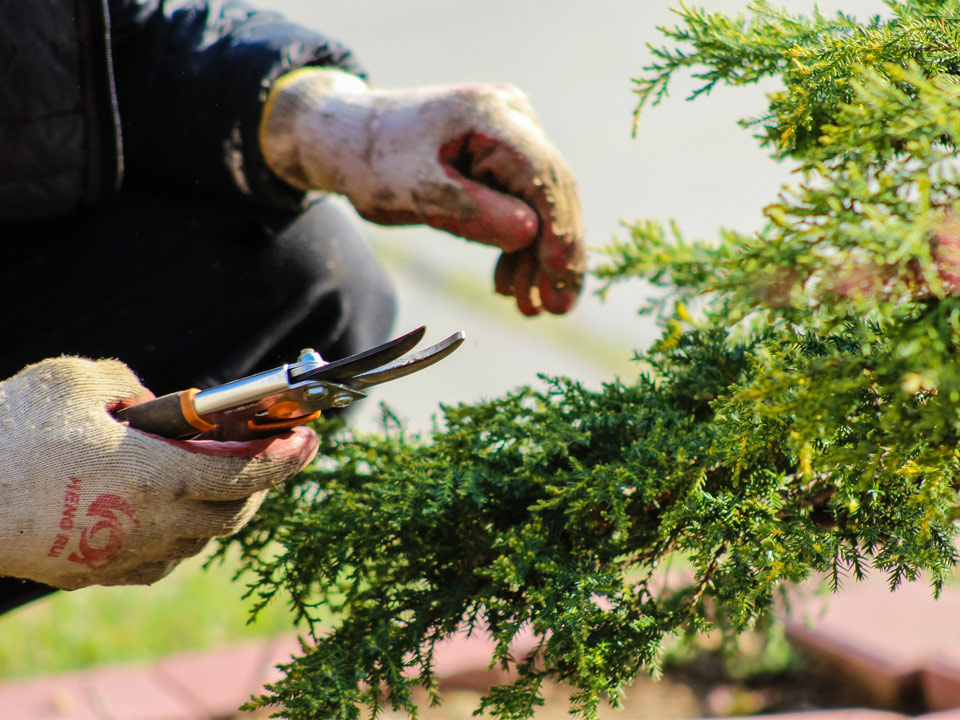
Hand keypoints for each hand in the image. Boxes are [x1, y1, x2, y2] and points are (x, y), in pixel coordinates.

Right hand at [0, 357, 317, 588]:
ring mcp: (123, 555)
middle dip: (260, 485)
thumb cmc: (12, 431)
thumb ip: (133, 385)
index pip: (247, 473)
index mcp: (159, 476)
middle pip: (234, 514)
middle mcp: (152, 524)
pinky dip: (179, 536)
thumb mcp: (79, 380)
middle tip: (268, 456)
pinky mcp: (93, 573)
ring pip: (198, 541)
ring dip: (219, 511)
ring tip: (219, 479)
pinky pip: (159, 559)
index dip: (287, 458)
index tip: (312, 440)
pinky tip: (168, 512)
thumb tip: (158, 404)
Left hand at [260, 69, 584, 315]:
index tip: (561, 279)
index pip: (542, 175)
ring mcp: (512, 134)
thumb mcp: (415, 192)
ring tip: (529, 307)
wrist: (348, 139)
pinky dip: (518, 245)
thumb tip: (531, 235)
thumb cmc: (373, 161)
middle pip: (551, 190)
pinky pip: (523, 203)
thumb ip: (472, 212)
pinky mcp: (504, 156)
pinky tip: (510, 283)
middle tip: (556, 308)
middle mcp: (512, 116)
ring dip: (536, 257)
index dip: (559, 230)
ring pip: (541, 203)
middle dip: (555, 253)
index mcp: (490, 115)